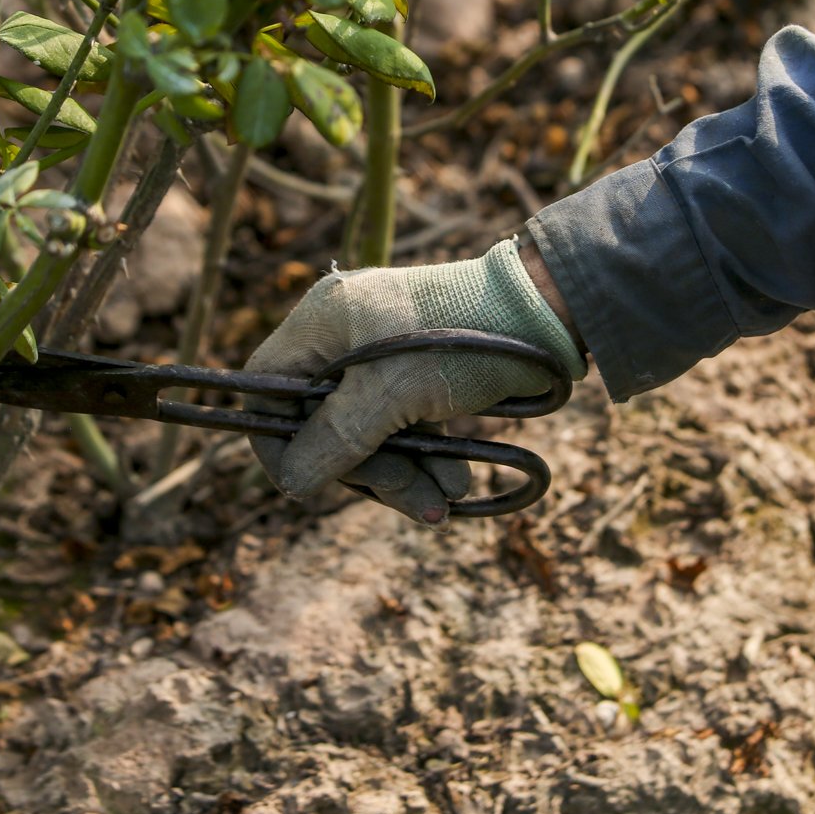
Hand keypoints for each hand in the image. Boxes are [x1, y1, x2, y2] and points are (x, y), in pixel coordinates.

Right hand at [245, 238, 584, 524]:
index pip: (267, 388)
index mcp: (321, 323)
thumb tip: (293, 484)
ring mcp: (381, 357)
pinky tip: (455, 485)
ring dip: (402, 474)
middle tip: (409, 494)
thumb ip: (336, 440)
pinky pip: (402, 427)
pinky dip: (425, 457)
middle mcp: (343, 337)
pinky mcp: (418, 375)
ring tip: (443, 501)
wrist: (547, 312)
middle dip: (365, 469)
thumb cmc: (462, 340)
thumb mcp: (391, 396)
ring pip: (368, 433)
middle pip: (321, 422)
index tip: (308, 482)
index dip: (278, 440)